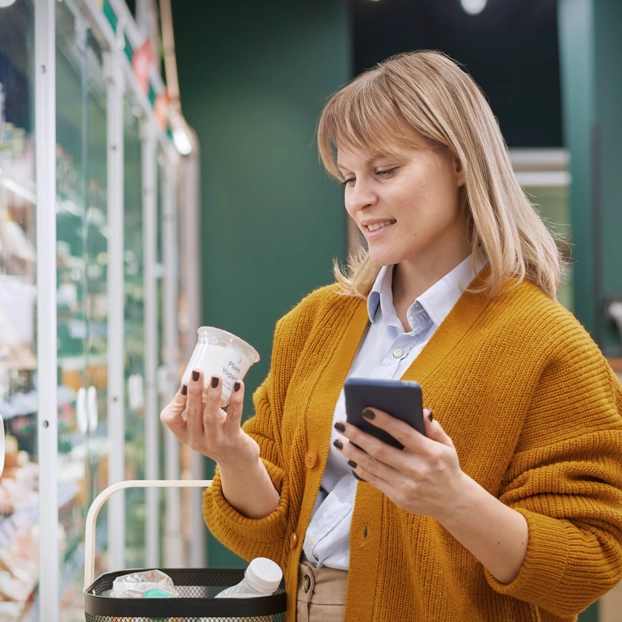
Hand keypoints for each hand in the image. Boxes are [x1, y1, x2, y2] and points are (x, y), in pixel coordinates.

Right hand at [160, 370, 259, 472]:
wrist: (238, 461)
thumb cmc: (218, 434)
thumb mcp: (203, 423)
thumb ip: (200, 405)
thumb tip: (201, 375)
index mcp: (185, 434)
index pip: (170, 418)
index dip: (176, 400)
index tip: (185, 383)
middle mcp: (196, 441)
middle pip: (192, 413)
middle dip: (194, 390)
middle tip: (197, 371)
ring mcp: (214, 442)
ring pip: (211, 416)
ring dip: (213, 395)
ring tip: (216, 376)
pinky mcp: (232, 441)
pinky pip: (234, 417)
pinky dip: (236, 399)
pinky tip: (238, 384)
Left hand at [334, 408, 465, 520]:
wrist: (453, 502)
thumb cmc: (446, 466)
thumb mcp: (446, 444)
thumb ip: (432, 427)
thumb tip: (421, 409)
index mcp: (430, 452)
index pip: (402, 432)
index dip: (383, 421)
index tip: (365, 410)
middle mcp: (417, 469)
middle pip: (380, 450)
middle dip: (357, 435)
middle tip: (342, 424)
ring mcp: (406, 485)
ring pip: (372, 466)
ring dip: (352, 452)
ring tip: (339, 441)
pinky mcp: (398, 497)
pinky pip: (374, 480)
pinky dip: (360, 468)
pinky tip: (351, 459)